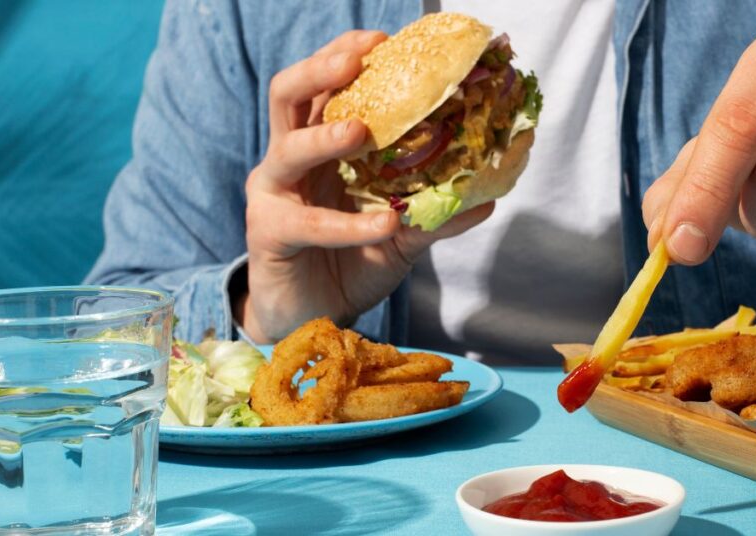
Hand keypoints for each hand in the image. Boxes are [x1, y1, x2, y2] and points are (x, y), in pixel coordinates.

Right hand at [240, 30, 492, 342]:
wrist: (312, 321)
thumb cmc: (349, 265)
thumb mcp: (399, 237)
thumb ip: (432, 215)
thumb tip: (488, 199)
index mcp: (318, 147)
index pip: (326, 88)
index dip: (347, 57)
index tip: (383, 40)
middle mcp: (289, 160)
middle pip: (289, 95)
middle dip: (321, 71)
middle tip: (358, 61)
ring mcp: (274, 194)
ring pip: (288, 147)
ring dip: (325, 136)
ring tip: (362, 133)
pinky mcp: (268, 233)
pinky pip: (307, 222)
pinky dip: (348, 225)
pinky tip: (384, 225)